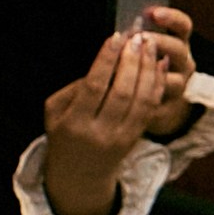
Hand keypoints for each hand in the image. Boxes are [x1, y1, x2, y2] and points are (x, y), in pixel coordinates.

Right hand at [42, 16, 192, 214]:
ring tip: (149, 45)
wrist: (79, 176)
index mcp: (75, 125)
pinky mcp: (137, 137)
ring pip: (142, 99)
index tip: (114, 38)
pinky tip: (160, 64)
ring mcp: (122, 137)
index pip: (94, 88)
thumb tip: (104, 65)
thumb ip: (73, 89)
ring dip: (149, 69)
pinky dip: (158, 83)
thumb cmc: (63, 136)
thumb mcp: (54, 113)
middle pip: (123, 92)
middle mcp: (101, 133)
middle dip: (132, 61)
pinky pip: (151, 107)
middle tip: (137, 37)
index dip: (106, 61)